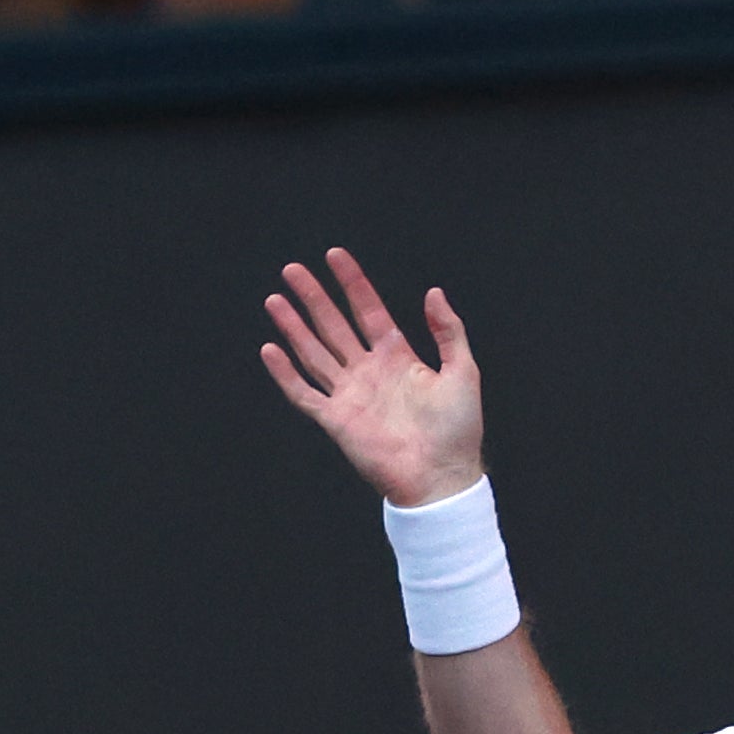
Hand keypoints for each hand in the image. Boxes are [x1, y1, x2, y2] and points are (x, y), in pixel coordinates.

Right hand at [260, 246, 485, 507]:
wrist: (442, 477)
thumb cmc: (458, 431)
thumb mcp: (463, 373)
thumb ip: (448, 332)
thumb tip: (434, 292)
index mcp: (398, 358)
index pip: (368, 311)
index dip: (353, 283)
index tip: (335, 256)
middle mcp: (369, 372)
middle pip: (334, 326)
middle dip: (314, 297)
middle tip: (293, 270)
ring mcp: (351, 395)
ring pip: (314, 353)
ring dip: (294, 327)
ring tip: (276, 299)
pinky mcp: (337, 420)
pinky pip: (304, 394)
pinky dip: (286, 374)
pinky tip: (270, 350)